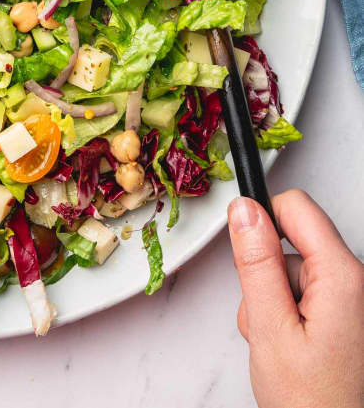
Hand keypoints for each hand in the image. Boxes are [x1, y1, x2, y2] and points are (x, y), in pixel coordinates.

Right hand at [228, 190, 363, 407]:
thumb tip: (245, 211)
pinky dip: (285, 314)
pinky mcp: (345, 318)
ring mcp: (352, 302)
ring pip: (292, 272)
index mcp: (344, 278)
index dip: (261, 219)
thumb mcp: (270, 329)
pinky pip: (303, 295)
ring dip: (272, 300)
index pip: (297, 207)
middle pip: (291, 242)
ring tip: (278, 343)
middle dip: (264, 273)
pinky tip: (288, 347)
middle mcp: (356, 283)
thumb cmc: (312, 405)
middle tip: (264, 318)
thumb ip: (256, 264)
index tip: (243, 247)